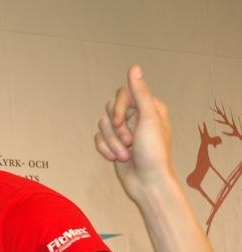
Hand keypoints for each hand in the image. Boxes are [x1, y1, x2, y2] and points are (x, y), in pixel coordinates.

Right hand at [94, 65, 173, 199]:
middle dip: (116, 129)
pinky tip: (116, 159)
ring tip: (125, 155)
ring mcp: (124, 131)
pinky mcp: (113, 143)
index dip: (118, 108)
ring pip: (102, 125)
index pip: (123, 94)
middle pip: (110, 110)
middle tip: (129, 142)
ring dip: (111, 143)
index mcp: (149, 107)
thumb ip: (140, 93)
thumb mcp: (148, 120)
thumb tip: (134, 68)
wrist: (146, 183)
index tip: (121, 122)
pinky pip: (98, 138)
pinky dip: (105, 149)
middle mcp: (136, 116)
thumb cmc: (153, 153)